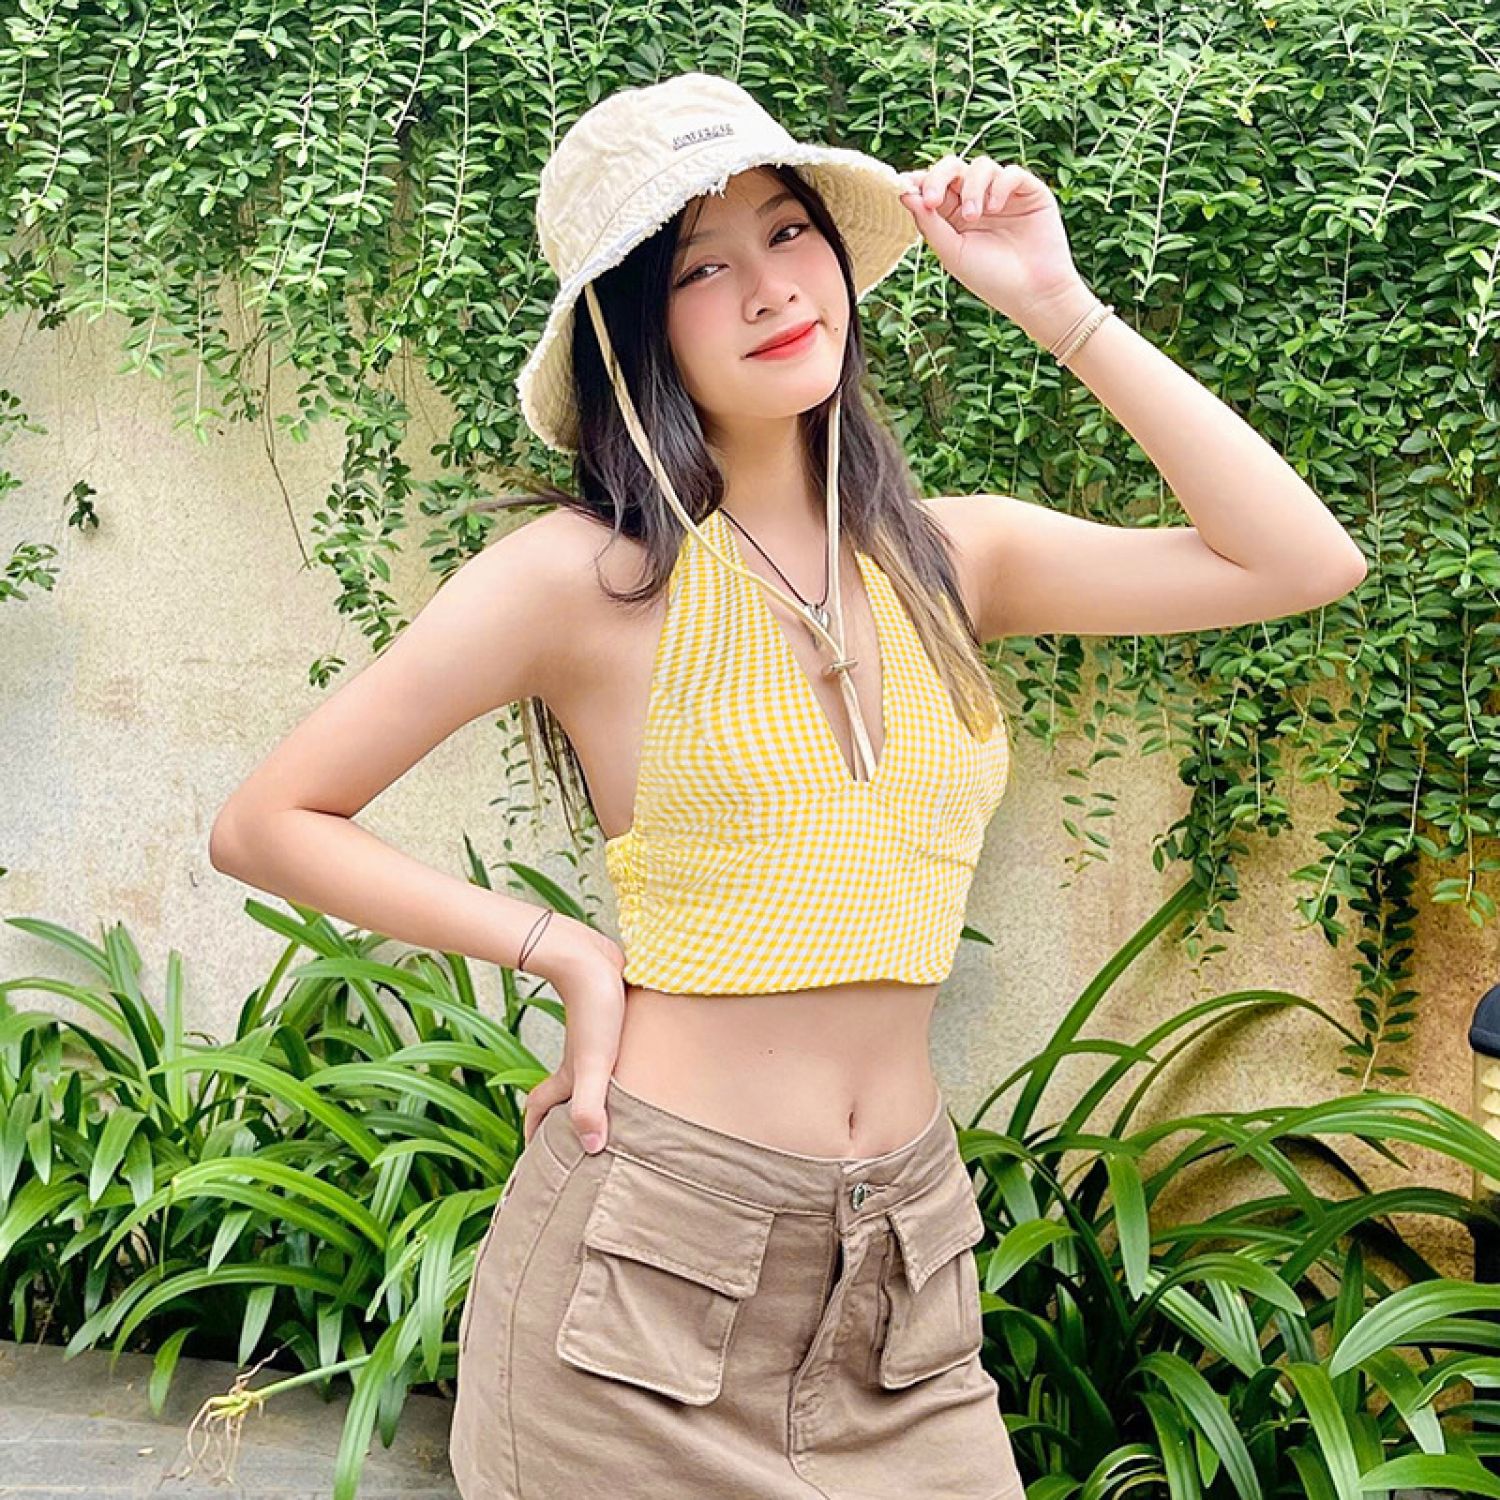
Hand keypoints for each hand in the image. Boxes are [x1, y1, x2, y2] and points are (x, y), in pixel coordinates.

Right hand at [520, 917, 626, 1156]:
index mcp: (569, 1073)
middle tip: (577, 1144)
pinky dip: (619, 1069)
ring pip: (589, 1073)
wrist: (596, 958)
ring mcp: (596, 1040)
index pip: (540, 1106)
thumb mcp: (594, 1063)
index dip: (534, 1130)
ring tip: (616, 1115)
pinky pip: (614, 1054)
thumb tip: (590, 1149)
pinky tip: (641, 1072)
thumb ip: (590, 1106)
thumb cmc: (596, 1008)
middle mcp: (579, 1059)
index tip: (534, 1156)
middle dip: (565, 1118)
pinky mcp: (615, 1022)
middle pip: (564, 1093)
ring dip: (594, 1093)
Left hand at [897, 154, 1086, 334]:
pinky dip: (999, 186)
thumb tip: (904, 193)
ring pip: (981, 166)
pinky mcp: (1029, 192)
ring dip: (971, 188)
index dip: (919, 181)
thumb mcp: (952, 252)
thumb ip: (929, 223)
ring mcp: (1003, 194)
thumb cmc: (991, 279)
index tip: (904, 187)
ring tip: (973, 217)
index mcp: (954, 216)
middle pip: (953, 167)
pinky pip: (1011, 173)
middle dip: (939, 177)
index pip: (934, 185)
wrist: (1034, 294)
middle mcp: (977, 200)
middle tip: (933, 201)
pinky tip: (995, 209)